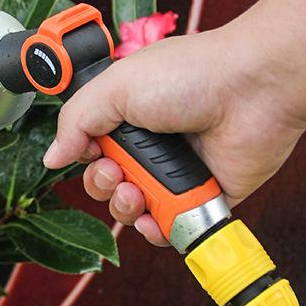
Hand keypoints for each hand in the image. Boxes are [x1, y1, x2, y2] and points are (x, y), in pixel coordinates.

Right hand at [42, 22, 305, 245]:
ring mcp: (176, 174)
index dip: (85, 158)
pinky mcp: (203, 198)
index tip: (91, 152)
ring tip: (135, 191)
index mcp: (128, 116)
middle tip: (115, 171)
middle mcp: (151, 146)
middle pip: (107, 184)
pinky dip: (155, 230)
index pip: (91, 149)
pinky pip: (169, 228)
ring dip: (124, 207)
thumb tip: (51, 158)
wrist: (253, 89)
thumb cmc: (190, 75)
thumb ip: (75, 121)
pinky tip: (152, 217)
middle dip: (101, 184)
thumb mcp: (115, 86)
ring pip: (133, 210)